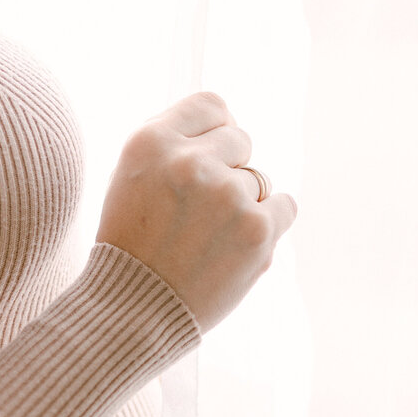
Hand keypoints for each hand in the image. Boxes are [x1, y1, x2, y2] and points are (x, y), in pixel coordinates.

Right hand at [95, 90, 297, 332]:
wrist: (133, 311)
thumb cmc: (132, 242)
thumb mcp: (132, 175)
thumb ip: (174, 142)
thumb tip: (229, 122)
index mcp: (150, 141)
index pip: (212, 105)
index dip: (213, 131)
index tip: (206, 158)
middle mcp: (189, 161)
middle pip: (240, 139)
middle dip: (228, 168)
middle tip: (202, 209)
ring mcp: (226, 194)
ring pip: (259, 179)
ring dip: (243, 203)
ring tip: (209, 237)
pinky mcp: (257, 229)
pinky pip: (285, 205)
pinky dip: (268, 224)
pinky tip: (235, 246)